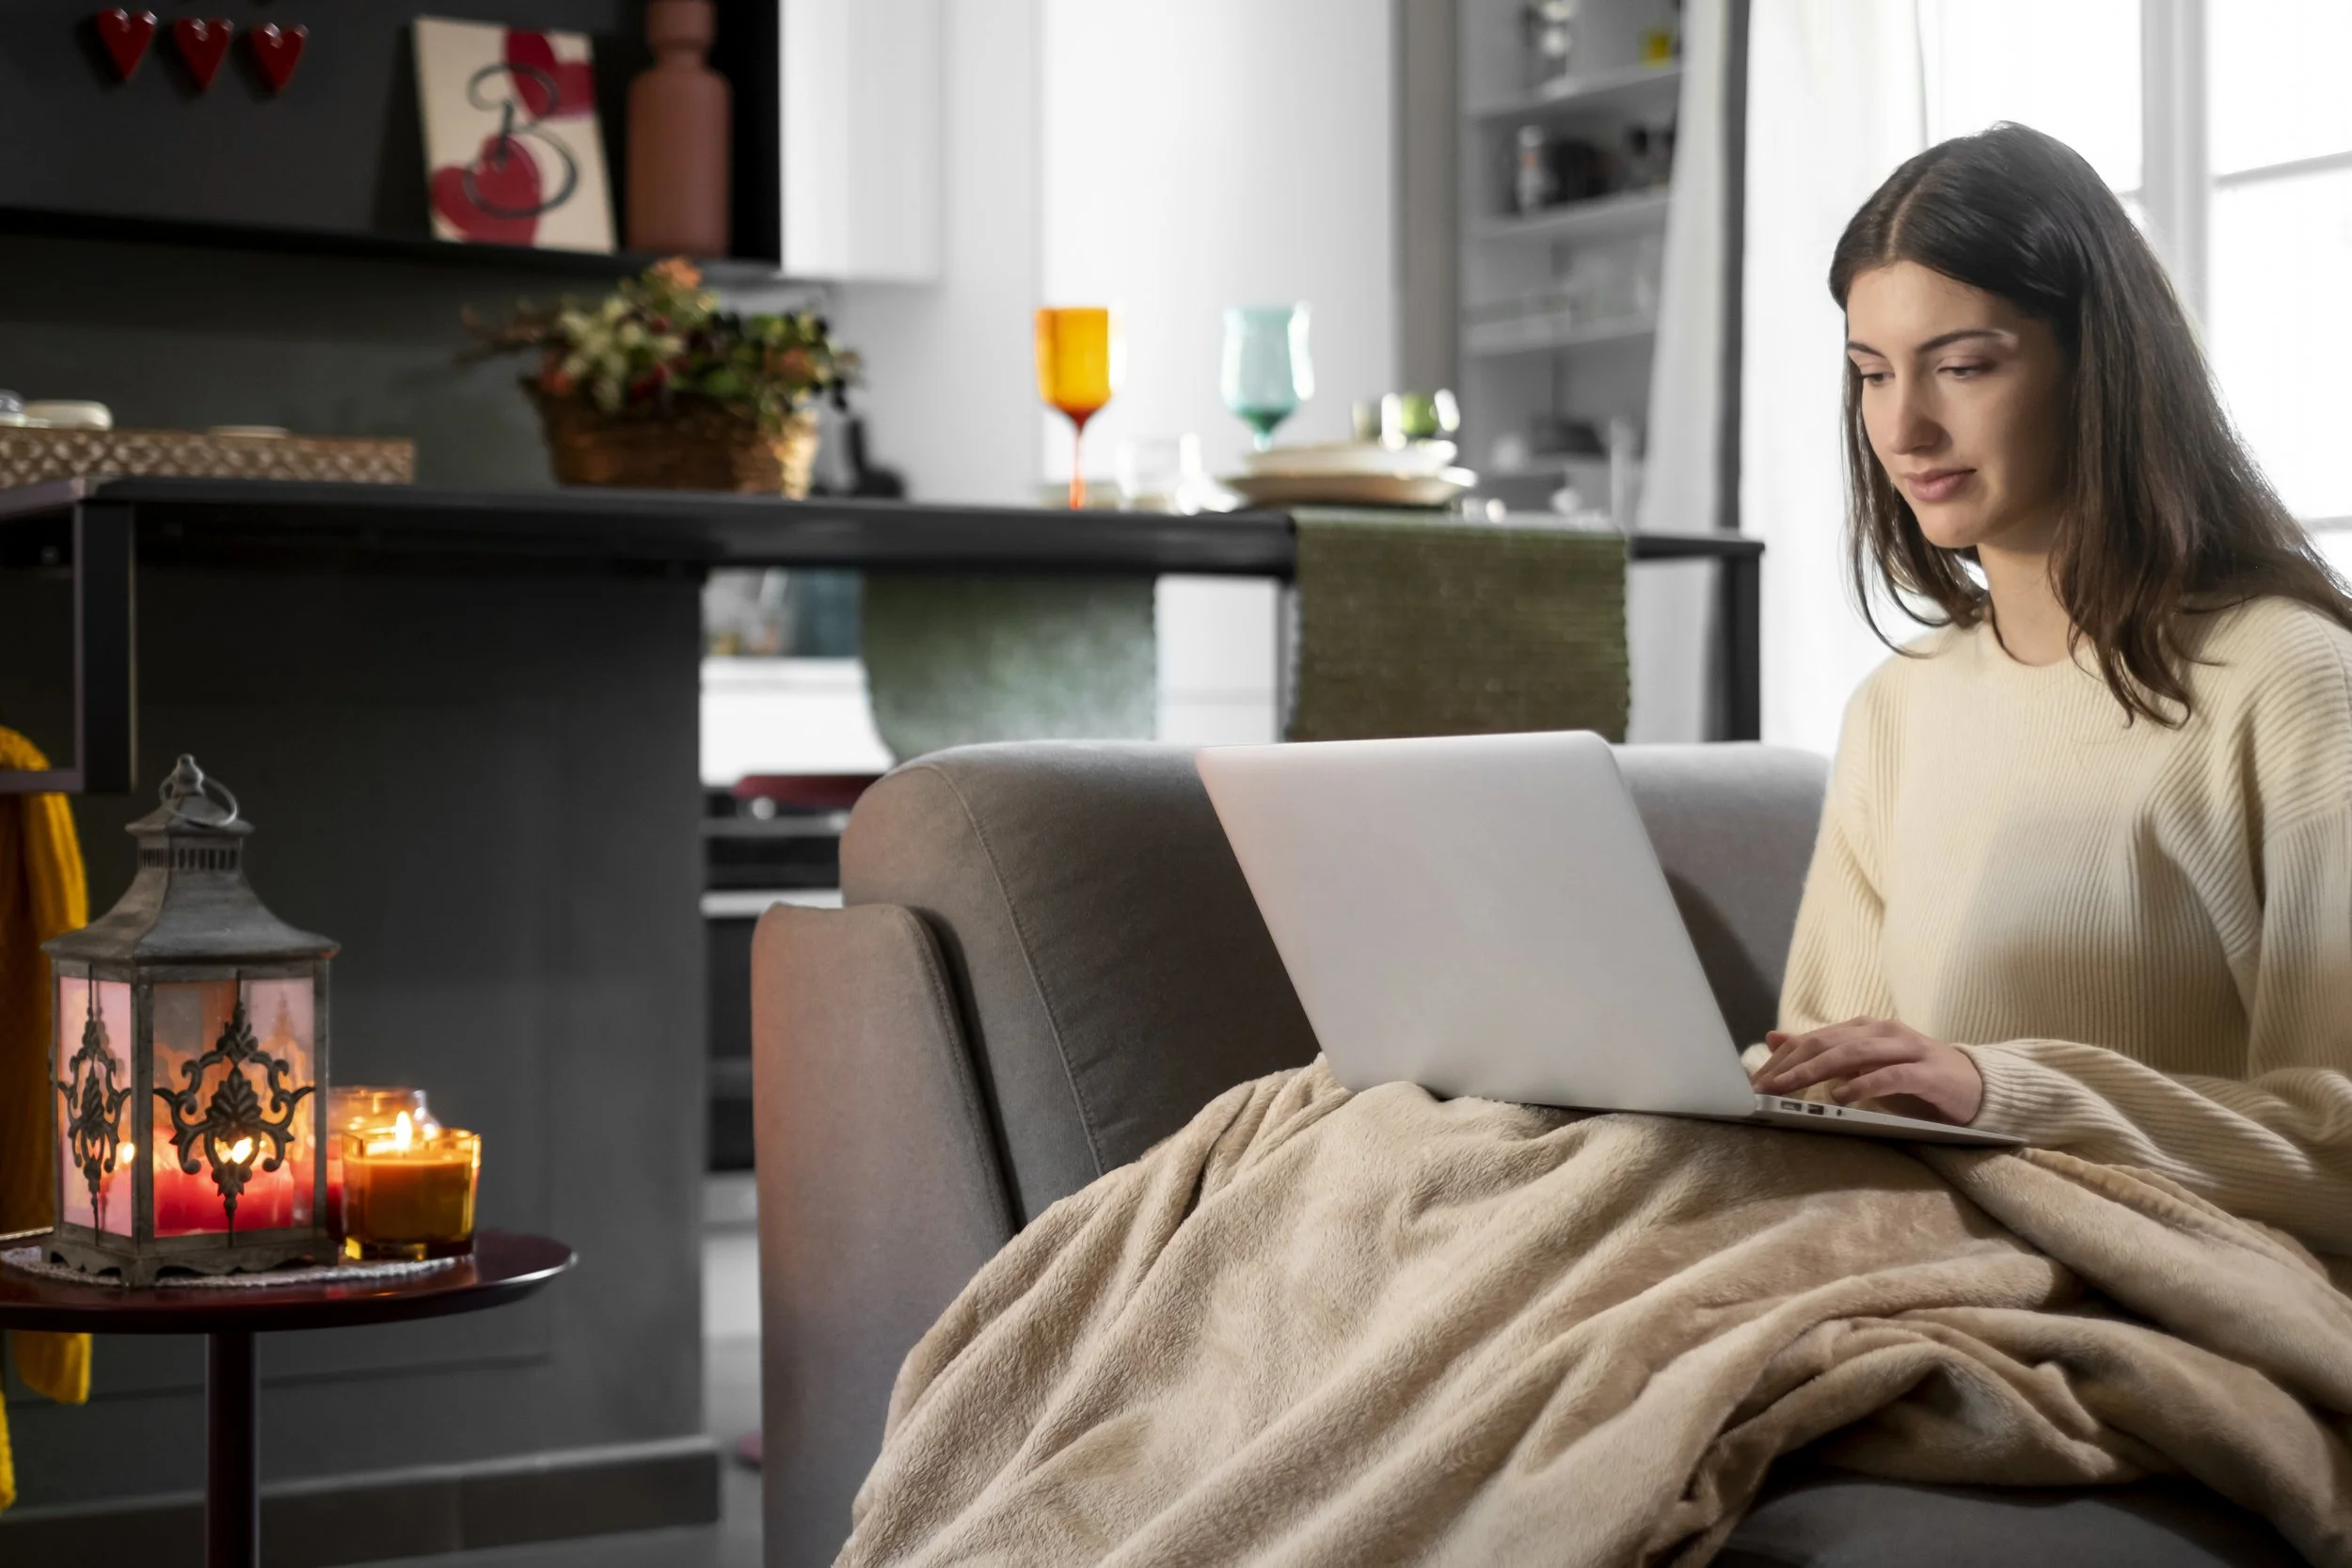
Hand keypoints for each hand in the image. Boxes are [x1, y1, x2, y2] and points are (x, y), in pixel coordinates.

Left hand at [1750, 1018, 1983, 1125]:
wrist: (1978, 1087)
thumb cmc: (1915, 1080)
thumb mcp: (1864, 1066)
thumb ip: (1823, 1052)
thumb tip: (1774, 1038)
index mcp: (1864, 1029)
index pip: (1812, 1040)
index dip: (1781, 1060)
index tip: (1754, 1083)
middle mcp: (1882, 1032)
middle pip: (1826, 1044)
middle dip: (1789, 1066)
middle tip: (1761, 1089)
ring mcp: (1907, 1049)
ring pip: (1853, 1054)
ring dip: (1814, 1072)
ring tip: (1787, 1089)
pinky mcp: (1929, 1072)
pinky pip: (1892, 1075)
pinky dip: (1864, 1084)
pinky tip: (1842, 1096)